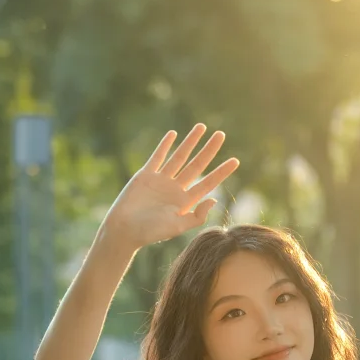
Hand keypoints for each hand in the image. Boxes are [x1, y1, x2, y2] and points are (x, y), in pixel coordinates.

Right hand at [101, 125, 239, 250]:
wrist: (123, 230)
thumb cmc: (150, 233)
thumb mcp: (177, 227)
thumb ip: (196, 216)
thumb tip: (214, 199)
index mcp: (186, 202)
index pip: (208, 183)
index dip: (222, 172)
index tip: (236, 160)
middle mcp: (176, 189)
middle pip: (197, 165)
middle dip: (209, 150)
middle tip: (221, 134)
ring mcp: (161, 180)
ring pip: (179, 156)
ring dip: (190, 141)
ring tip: (202, 127)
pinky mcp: (145, 175)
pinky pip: (157, 157)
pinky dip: (164, 145)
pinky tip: (174, 134)